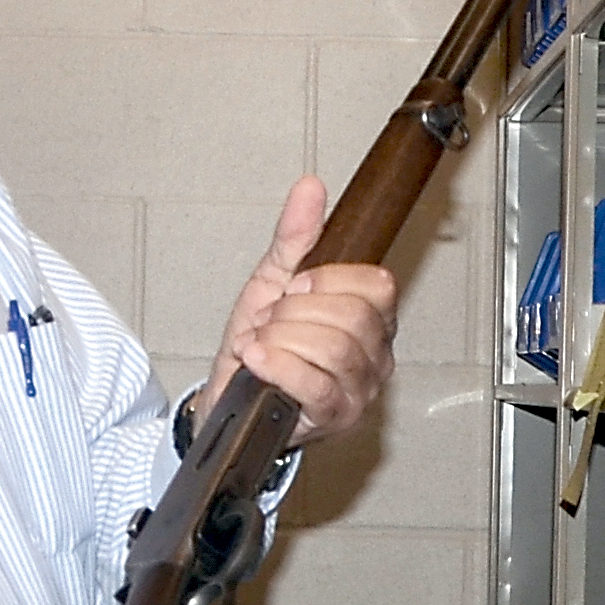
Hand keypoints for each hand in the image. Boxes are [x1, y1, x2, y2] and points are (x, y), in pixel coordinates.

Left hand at [202, 176, 397, 445]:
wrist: (226, 394)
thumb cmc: (257, 343)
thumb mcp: (272, 281)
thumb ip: (295, 237)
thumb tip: (310, 186)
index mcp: (371, 318)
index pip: (378, 285)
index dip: (328, 279)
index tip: (293, 287)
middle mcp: (375, 356)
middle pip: (354, 317)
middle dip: (295, 313)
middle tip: (268, 322)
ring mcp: (359, 391)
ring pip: (334, 349)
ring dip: (281, 339)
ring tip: (258, 344)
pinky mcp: (333, 418)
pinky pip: (315, 385)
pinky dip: (277, 365)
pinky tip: (254, 358)